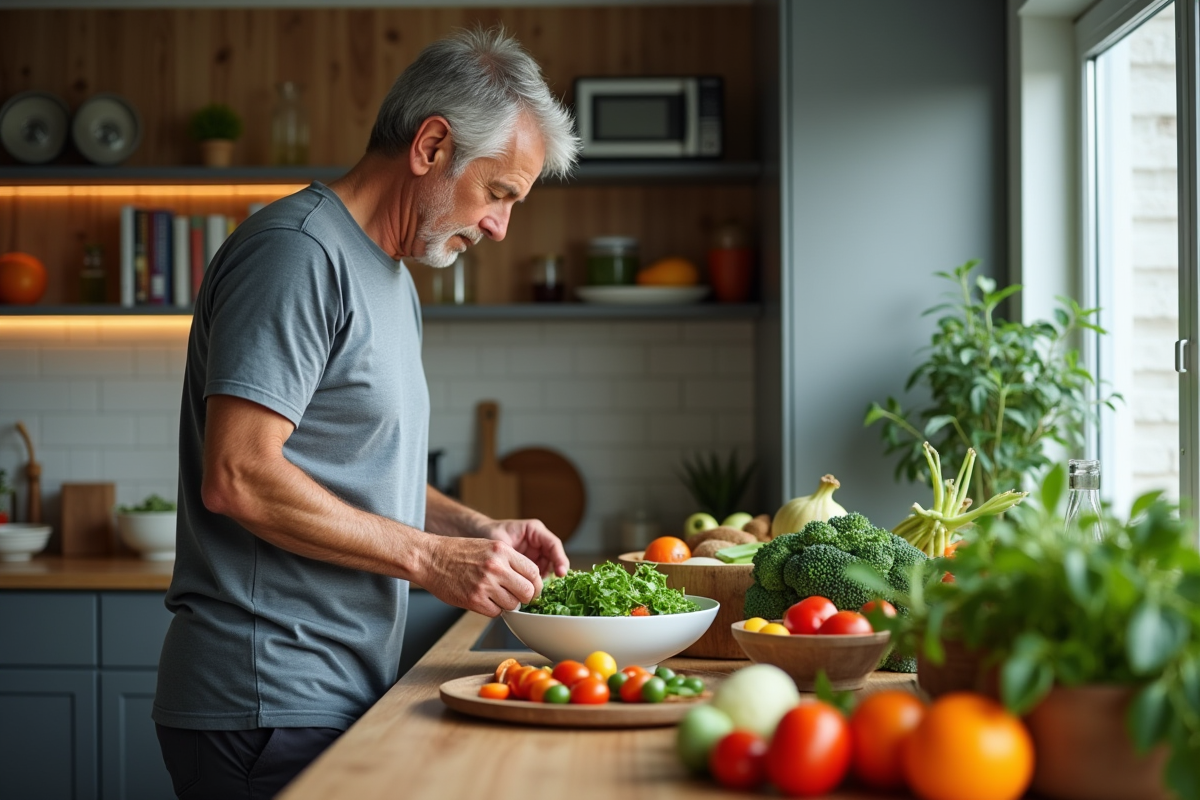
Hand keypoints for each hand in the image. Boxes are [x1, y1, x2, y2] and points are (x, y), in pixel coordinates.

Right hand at [419, 536, 542, 616]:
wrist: (430, 558)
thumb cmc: (458, 552)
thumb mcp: (489, 546)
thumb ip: (509, 561)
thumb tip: (529, 580)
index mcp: (502, 551)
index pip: (533, 572)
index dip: (536, 583)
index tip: (533, 588)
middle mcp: (496, 567)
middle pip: (528, 591)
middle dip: (526, 597)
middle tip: (519, 597)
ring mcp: (485, 584)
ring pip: (513, 605)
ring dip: (508, 604)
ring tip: (496, 596)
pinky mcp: (474, 600)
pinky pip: (495, 613)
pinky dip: (493, 609)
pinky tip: (484, 600)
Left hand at [480, 518, 569, 581]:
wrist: (477, 535)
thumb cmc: (489, 534)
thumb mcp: (501, 543)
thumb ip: (512, 555)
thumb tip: (522, 573)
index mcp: (534, 530)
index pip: (554, 544)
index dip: (560, 559)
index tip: (561, 572)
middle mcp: (537, 541)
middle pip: (554, 558)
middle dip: (554, 572)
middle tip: (548, 586)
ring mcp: (534, 552)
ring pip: (547, 567)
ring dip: (544, 579)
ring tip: (537, 590)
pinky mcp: (529, 562)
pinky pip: (537, 573)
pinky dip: (535, 582)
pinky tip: (530, 590)